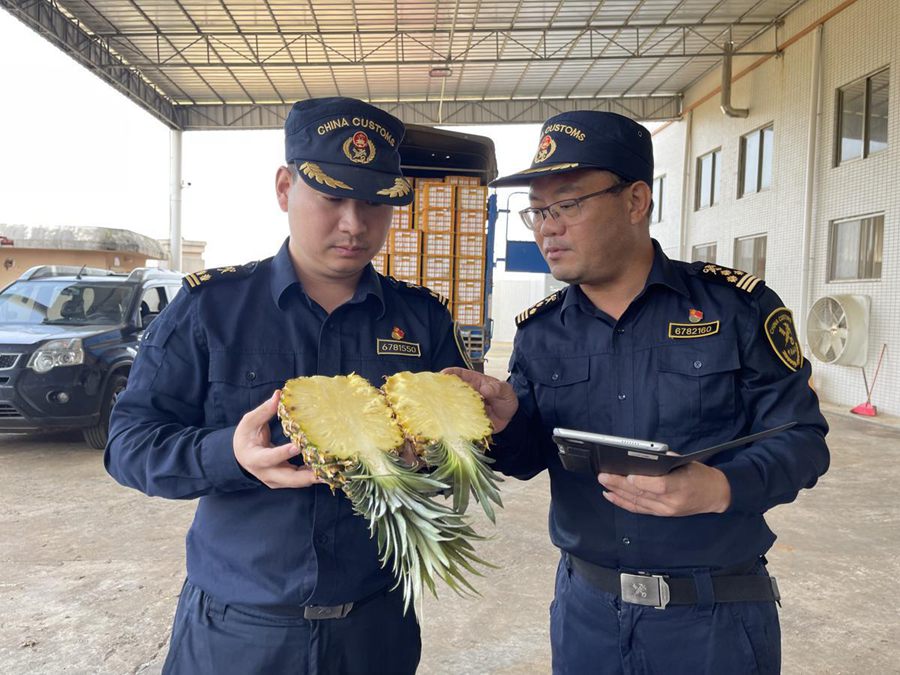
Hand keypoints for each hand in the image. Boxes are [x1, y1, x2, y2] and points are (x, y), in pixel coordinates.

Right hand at [233, 390, 321, 488]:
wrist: (241, 456)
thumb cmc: (245, 437)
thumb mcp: (250, 422)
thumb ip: (264, 410)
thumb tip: (279, 394)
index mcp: (255, 458)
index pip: (270, 458)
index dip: (283, 453)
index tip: (298, 446)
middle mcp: (266, 473)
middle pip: (288, 478)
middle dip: (307, 476)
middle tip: (324, 471)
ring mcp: (276, 480)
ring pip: (297, 482)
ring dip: (314, 477)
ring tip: (333, 470)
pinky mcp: (284, 481)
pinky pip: (300, 480)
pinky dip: (313, 475)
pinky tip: (328, 468)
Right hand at [442, 367, 518, 432]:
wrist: (509, 417)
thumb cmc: (506, 398)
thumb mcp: (506, 391)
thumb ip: (497, 388)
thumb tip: (485, 390)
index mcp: (474, 381)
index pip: (459, 374)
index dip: (450, 373)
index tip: (442, 375)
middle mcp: (466, 393)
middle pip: (450, 389)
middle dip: (441, 390)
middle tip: (434, 394)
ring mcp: (465, 406)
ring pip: (451, 405)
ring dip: (444, 407)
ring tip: (437, 409)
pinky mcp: (467, 419)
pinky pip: (457, 419)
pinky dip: (452, 421)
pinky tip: (447, 423)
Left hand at [597, 462, 731, 515]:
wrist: (714, 495)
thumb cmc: (699, 475)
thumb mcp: (686, 462)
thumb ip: (664, 461)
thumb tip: (640, 457)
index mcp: (681, 486)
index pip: (659, 486)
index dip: (642, 481)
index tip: (627, 475)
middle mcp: (671, 502)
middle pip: (642, 493)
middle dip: (619, 484)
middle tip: (603, 475)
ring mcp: (665, 510)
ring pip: (637, 502)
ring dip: (617, 492)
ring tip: (603, 482)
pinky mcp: (661, 514)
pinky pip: (638, 509)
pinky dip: (622, 502)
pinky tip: (611, 495)